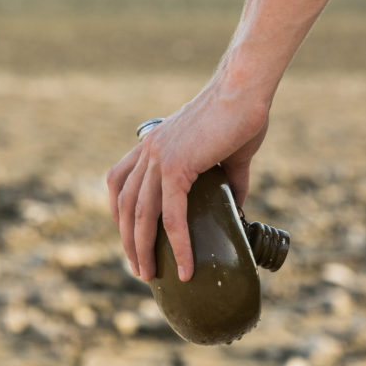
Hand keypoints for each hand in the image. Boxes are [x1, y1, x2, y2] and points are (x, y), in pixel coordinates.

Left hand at [107, 85, 268, 281]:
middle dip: (129, 241)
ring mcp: (158, 158)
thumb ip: (229, 180)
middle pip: (124, 206)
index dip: (119, 215)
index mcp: (151, 146)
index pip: (119, 185)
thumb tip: (237, 206)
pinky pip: (172, 215)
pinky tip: (185, 265)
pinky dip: (178, 244)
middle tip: (140, 269)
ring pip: (141, 216)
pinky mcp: (176, 166)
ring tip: (151, 275)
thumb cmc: (241, 115)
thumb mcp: (229, 155)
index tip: (130, 239)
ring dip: (143, 249)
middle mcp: (147, 151)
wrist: (246, 89)